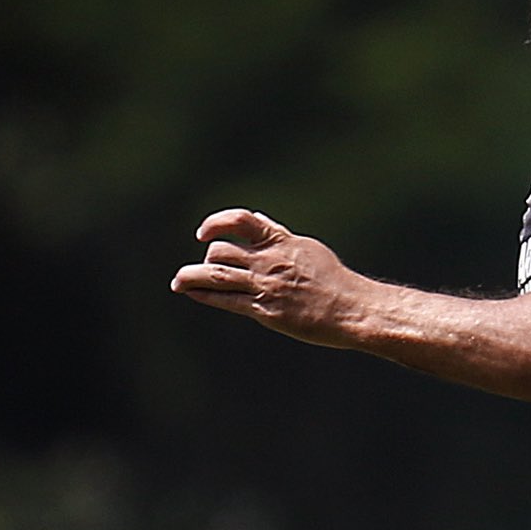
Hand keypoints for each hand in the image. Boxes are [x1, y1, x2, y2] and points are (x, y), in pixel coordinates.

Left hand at [170, 209, 366, 346]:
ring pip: (216, 274)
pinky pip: (227, 300)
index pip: (240, 220)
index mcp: (280, 242)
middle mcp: (269, 260)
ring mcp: (266, 285)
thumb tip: (257, 219)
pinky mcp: (266, 310)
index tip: (204, 234)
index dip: (216, 223)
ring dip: (191, 277)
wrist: (352, 309)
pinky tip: (194, 294)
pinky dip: (206, 295)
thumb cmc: (335, 281)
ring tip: (179, 282)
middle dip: (207, 259)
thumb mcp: (307, 248)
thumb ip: (279, 235)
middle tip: (203, 270)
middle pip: (222, 251)